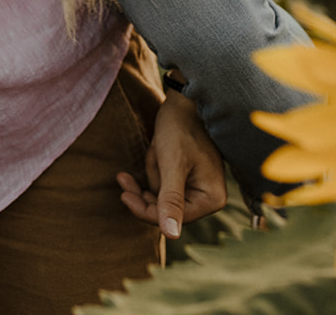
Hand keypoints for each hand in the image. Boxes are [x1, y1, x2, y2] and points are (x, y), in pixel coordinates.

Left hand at [117, 88, 227, 239]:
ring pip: (160, 193)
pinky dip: (154, 167)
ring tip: (156, 148)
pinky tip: (153, 150)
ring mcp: (196, 187)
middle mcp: (207, 197)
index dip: (146, 209)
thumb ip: (171, 200)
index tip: (123, 194)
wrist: (182, 100)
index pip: (173, 219)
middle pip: (165, 208)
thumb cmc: (180, 128)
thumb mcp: (172, 164)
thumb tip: (170, 236)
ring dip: (153, 170)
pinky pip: (161, 182)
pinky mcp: (186, 177)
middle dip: (151, 182)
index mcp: (211, 199)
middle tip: (126, 175)